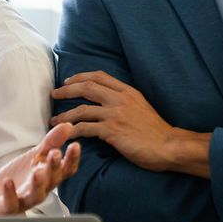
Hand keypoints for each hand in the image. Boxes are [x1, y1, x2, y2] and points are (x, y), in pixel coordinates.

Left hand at [0, 123, 80, 215]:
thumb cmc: (21, 178)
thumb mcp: (36, 156)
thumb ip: (51, 142)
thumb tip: (68, 125)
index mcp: (49, 177)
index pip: (65, 170)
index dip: (71, 159)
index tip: (75, 145)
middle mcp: (41, 190)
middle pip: (52, 181)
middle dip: (54, 167)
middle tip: (55, 153)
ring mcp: (25, 199)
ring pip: (36, 195)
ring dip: (38, 184)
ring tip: (38, 171)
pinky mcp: (8, 207)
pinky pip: (11, 202)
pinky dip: (10, 193)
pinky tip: (8, 182)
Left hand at [51, 71, 210, 177]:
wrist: (169, 145)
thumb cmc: (156, 131)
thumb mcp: (142, 107)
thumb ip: (125, 101)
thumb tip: (109, 101)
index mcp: (128, 92)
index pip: (100, 76)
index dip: (81, 76)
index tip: (69, 81)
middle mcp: (120, 99)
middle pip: (86, 87)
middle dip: (66, 90)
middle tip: (54, 94)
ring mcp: (115, 114)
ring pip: (82, 109)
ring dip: (64, 115)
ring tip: (53, 121)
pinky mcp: (112, 131)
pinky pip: (85, 128)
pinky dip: (72, 131)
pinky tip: (65, 135)